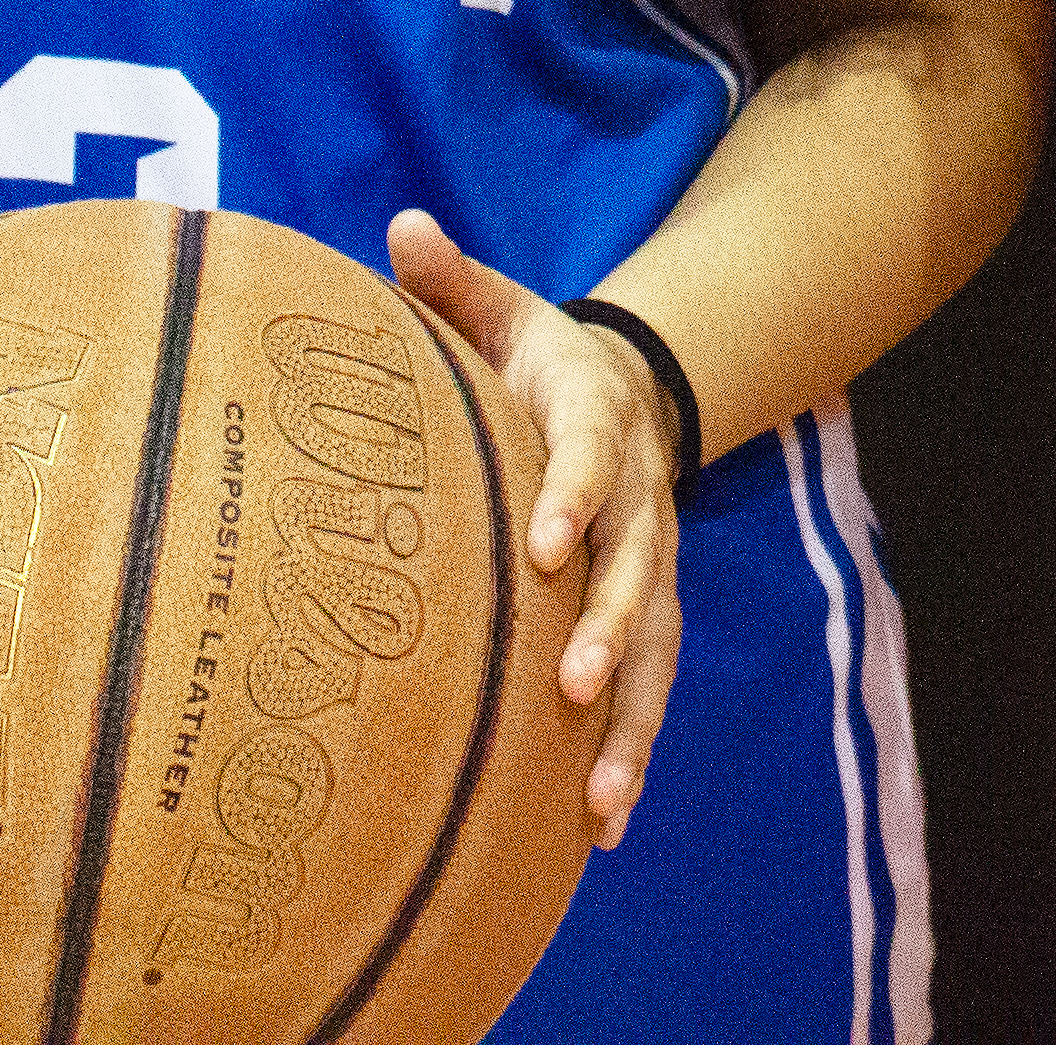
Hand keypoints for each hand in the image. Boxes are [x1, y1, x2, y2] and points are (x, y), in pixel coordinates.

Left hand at [387, 210, 685, 849]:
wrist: (631, 394)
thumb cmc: (533, 361)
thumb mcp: (502, 310)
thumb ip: (451, 279)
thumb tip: (399, 228)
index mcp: (596, 422)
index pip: (592, 459)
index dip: (574, 498)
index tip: (544, 544)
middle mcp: (638, 503)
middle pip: (637, 569)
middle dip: (611, 629)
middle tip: (571, 683)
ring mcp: (649, 567)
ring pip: (656, 650)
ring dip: (631, 722)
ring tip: (603, 796)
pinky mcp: (646, 620)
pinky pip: (648, 692)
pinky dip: (631, 754)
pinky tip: (602, 827)